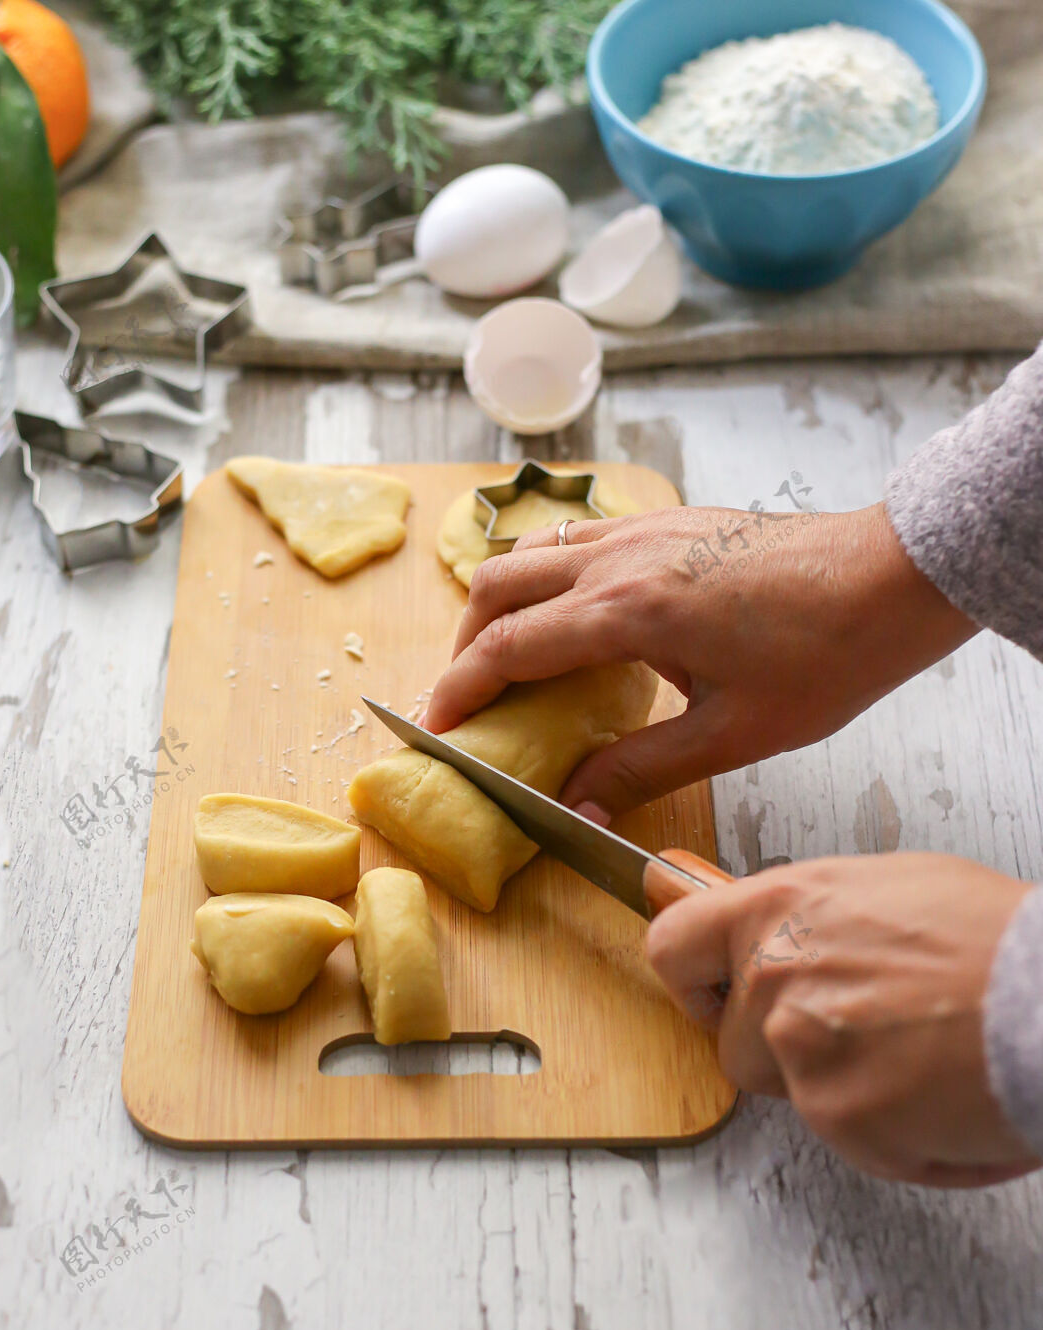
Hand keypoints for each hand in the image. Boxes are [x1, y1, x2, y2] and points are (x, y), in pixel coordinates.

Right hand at [424, 504, 974, 820]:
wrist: (894, 579)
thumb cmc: (827, 657)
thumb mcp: (732, 735)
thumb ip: (641, 769)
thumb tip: (577, 810)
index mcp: (626, 612)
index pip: (508, 648)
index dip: (461, 690)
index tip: (435, 725)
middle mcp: (620, 558)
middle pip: (497, 586)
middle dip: (465, 642)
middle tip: (466, 698)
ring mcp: (643, 528)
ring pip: (532, 553)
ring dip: (501, 604)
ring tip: (508, 660)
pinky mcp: (670, 519)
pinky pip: (577, 539)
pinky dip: (547, 577)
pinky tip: (573, 619)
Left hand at [646, 852, 1037, 1187]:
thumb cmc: (995, 939)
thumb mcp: (890, 889)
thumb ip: (817, 921)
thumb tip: (795, 937)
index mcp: (781, 909)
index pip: (675, 946)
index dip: (690, 980)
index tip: (708, 995)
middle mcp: (776, 975)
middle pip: (735, 1042)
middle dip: (786, 1052)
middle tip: (860, 1036)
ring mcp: (800, 1050)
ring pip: (790, 1096)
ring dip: (841, 1092)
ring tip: (916, 1058)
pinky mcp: (839, 1117)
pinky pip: (852, 1143)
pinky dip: (899, 1136)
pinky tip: (945, 1095)